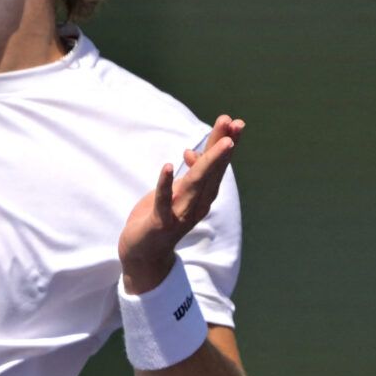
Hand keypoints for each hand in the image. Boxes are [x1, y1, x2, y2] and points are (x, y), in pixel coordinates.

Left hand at [117, 114, 242, 292]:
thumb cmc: (159, 218)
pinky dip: (165, 184)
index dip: (223, 143)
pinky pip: (163, 201)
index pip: (216, 166)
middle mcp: (197, 204)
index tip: (231, 121)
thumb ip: (186, 175)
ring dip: (207, 162)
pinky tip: (168, 166)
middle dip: (222, 146)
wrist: (142, 254)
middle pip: (212, 171)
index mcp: (202, 195)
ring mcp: (180, 214)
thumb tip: (191, 152)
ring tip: (222, 142)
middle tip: (233, 122)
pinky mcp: (160, 223)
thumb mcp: (174, 192)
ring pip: (196, 184)